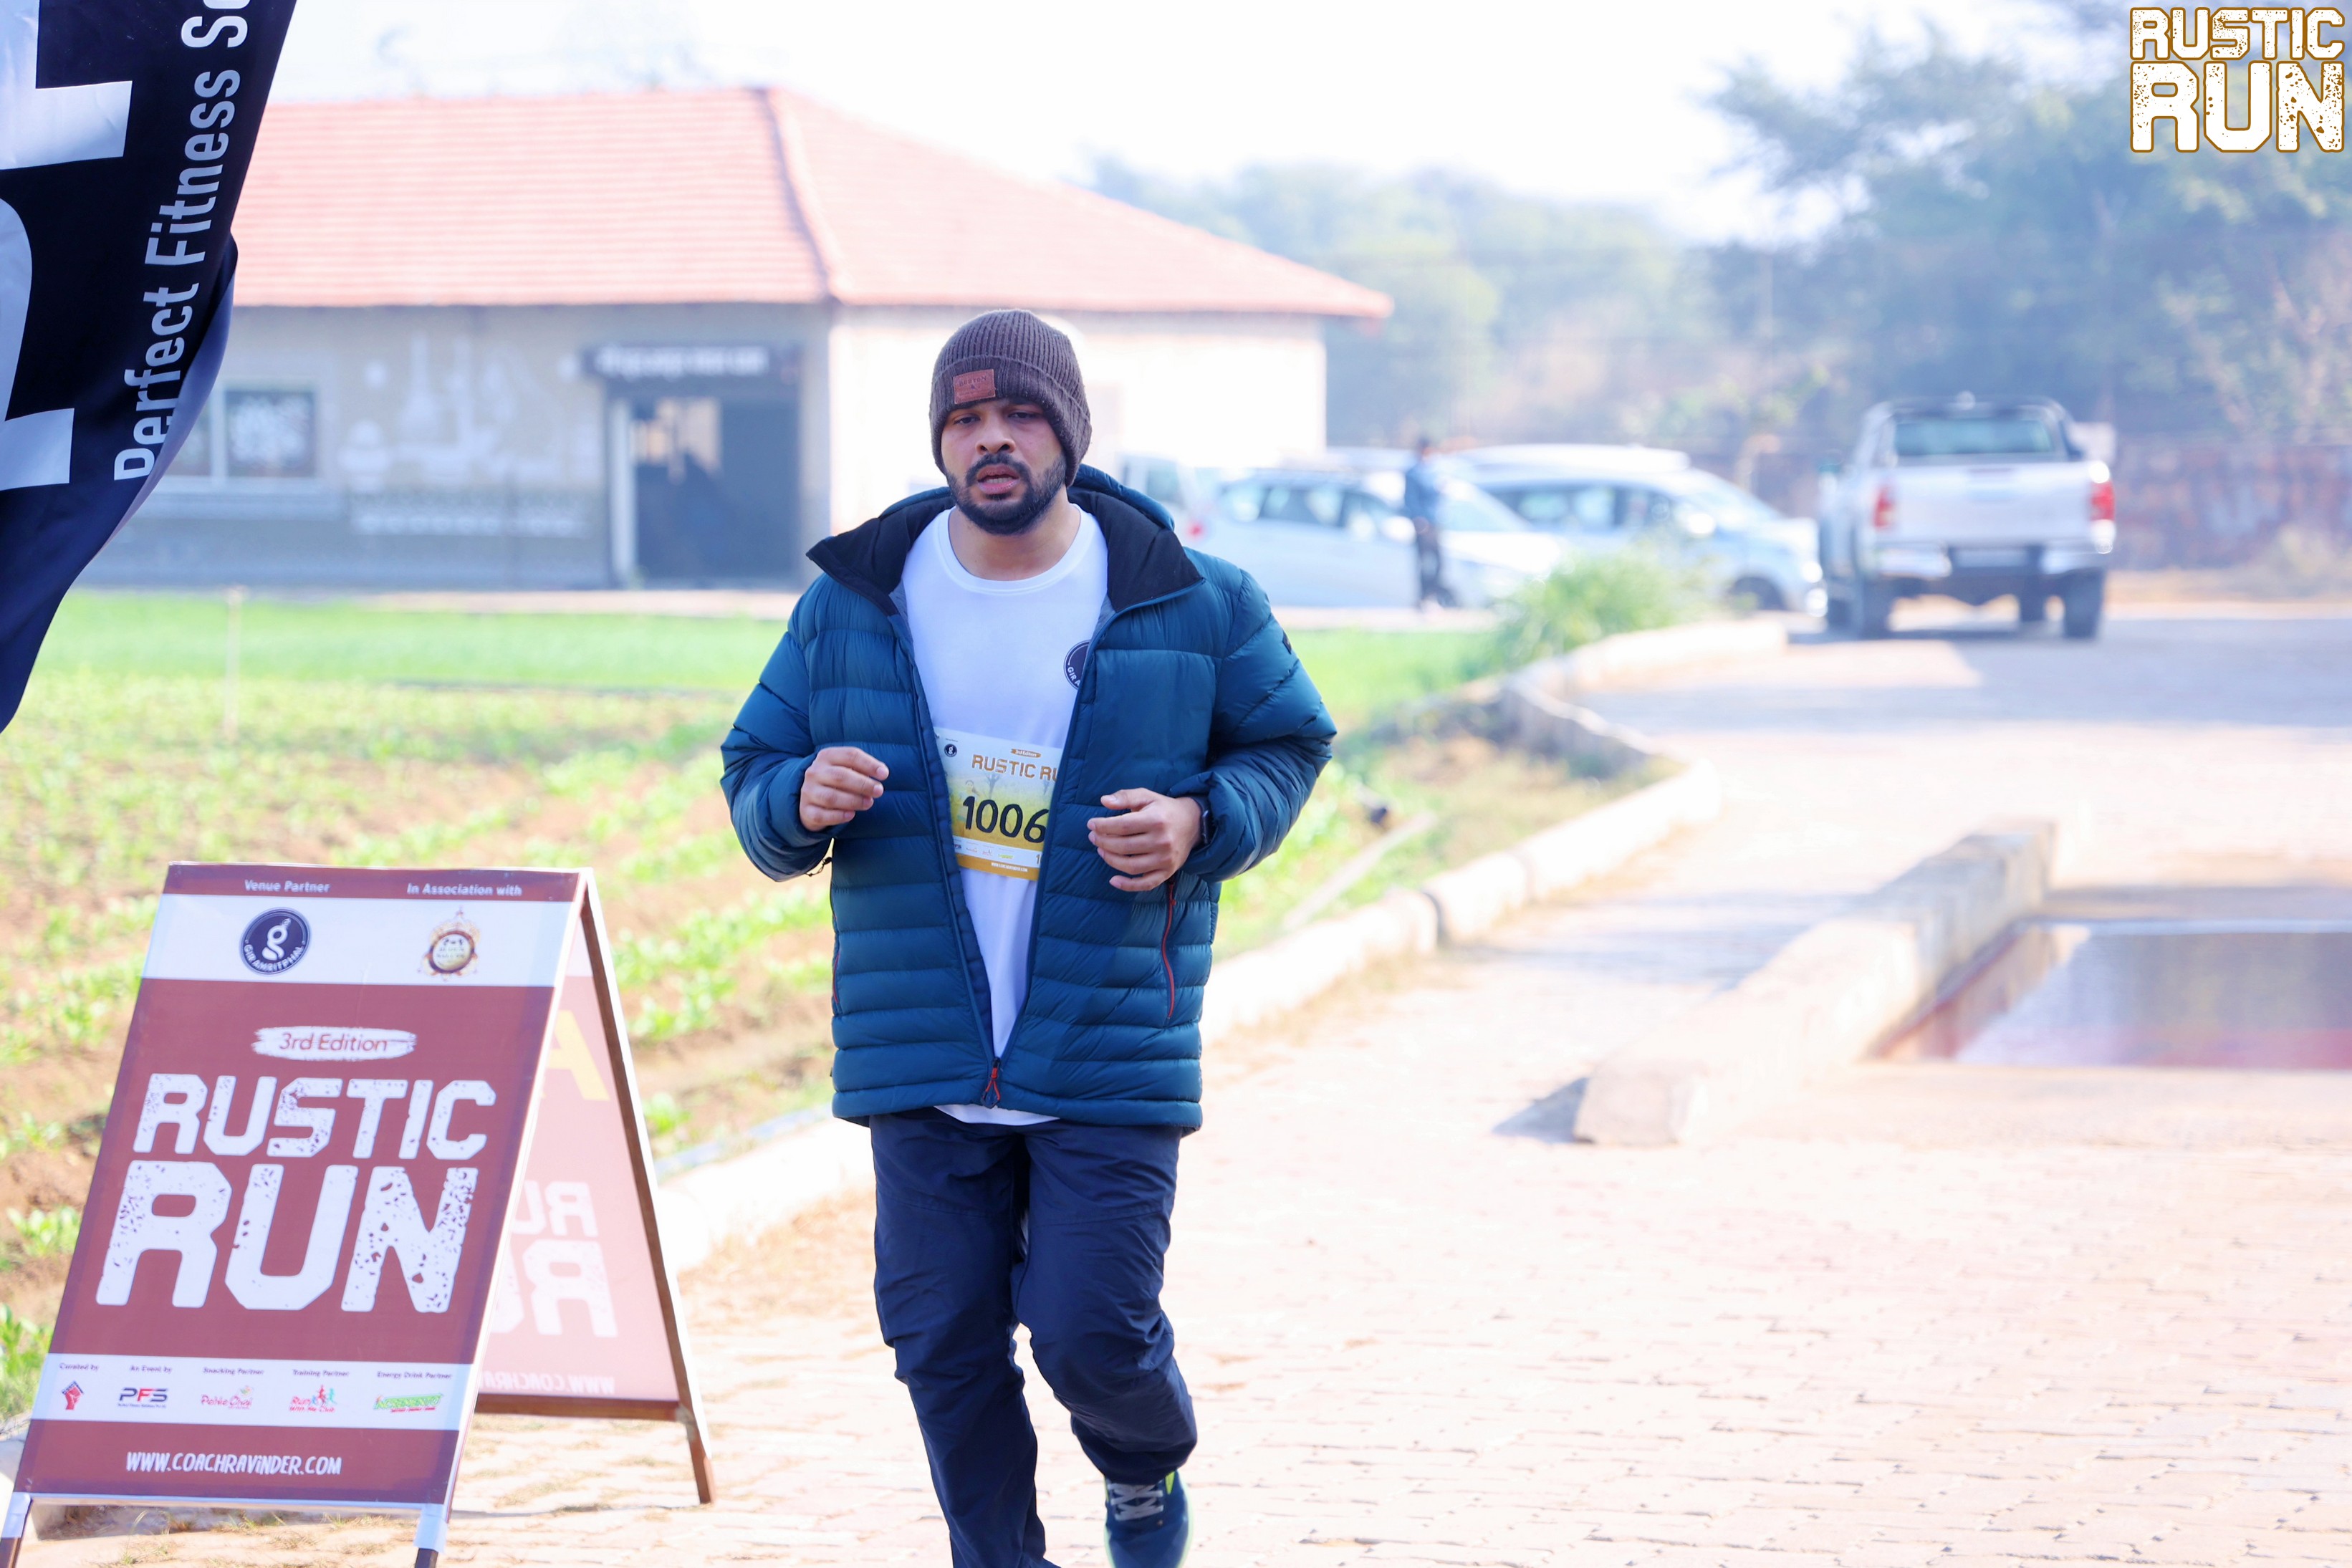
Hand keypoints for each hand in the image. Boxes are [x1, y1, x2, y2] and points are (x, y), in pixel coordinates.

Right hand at [799, 746, 887, 830]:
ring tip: (869, 803)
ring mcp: (808, 791)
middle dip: (863, 784)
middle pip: (840, 776)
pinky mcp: (806, 810)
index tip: (884, 774)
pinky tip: (851, 815)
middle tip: (879, 791)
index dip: (869, 764)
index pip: (850, 755)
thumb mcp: (847, 768)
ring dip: (853, 801)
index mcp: (827, 756)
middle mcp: (815, 772)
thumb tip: (882, 773)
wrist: (810, 796)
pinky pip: (821, 815)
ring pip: (831, 797)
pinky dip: (838, 816)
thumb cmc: (837, 781)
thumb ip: (862, 769)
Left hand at [1087, 789, 1202, 892]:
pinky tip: (1113, 880)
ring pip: (1131, 866)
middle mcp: (1162, 841)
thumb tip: (1104, 801)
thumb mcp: (1146, 796)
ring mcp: (1165, 859)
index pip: (1122, 826)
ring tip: (1101, 851)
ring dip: (1110, 860)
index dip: (1103, 826)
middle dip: (1103, 842)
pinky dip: (1128, 886)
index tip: (1091, 824)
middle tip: (1093, 837)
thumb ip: (1125, 796)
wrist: (1193, 823)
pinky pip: (1146, 884)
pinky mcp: (1167, 872)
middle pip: (1124, 846)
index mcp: (1156, 820)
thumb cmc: (1163, 809)